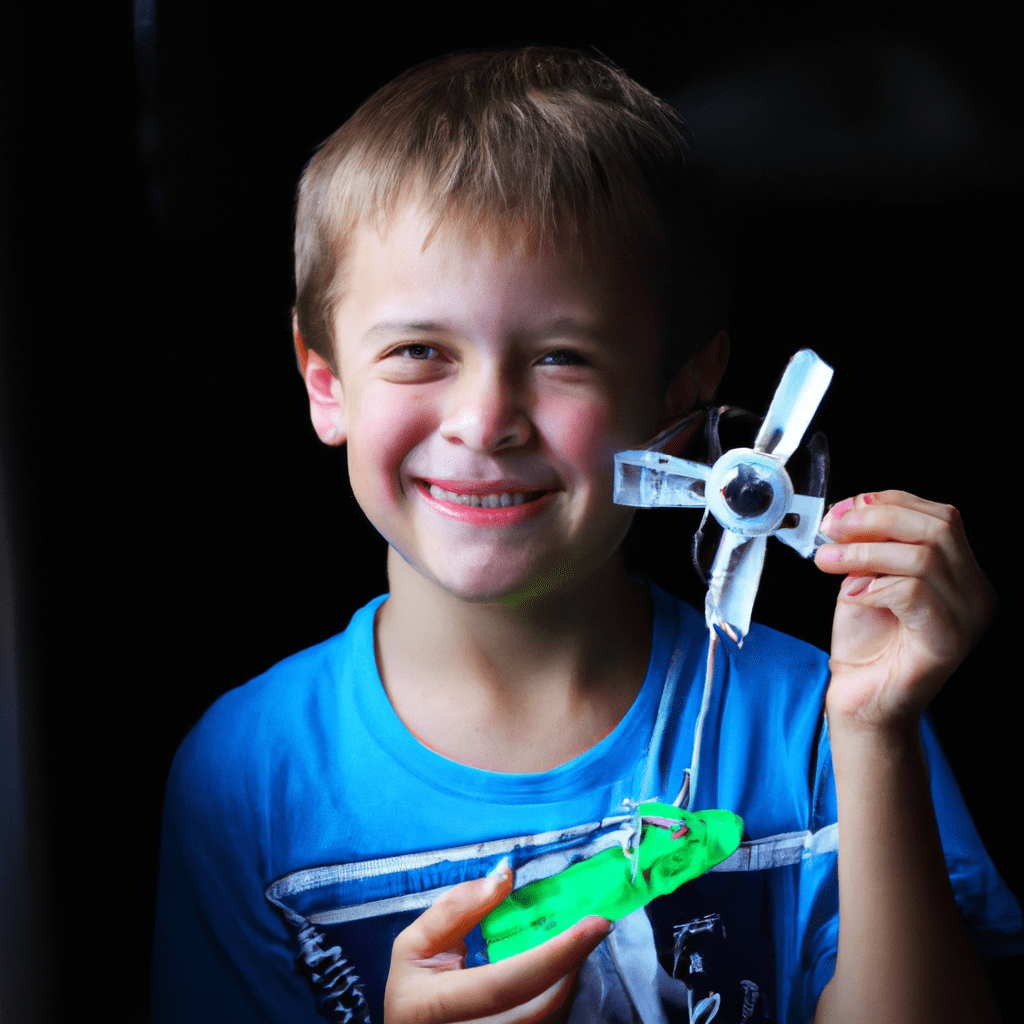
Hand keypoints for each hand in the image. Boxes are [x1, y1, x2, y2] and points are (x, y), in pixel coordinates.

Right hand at [384, 859, 610, 1023]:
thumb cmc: (413, 991)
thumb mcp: (416, 944)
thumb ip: (457, 907)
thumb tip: (504, 875)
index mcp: (434, 1007)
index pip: (504, 983)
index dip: (554, 953)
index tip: (593, 923)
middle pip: (539, 1007)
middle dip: (572, 963)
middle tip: (594, 926)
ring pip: (550, 1019)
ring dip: (570, 978)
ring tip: (574, 943)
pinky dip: (560, 994)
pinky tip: (560, 969)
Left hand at [814, 490, 995, 730]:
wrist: (863, 696)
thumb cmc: (866, 640)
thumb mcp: (867, 576)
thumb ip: (872, 544)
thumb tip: (852, 510)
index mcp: (962, 571)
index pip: (940, 516)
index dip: (887, 503)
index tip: (842, 511)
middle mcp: (975, 591)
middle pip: (937, 528)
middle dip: (875, 520)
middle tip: (832, 531)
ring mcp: (968, 617)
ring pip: (923, 557)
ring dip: (864, 553)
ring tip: (828, 563)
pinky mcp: (948, 640)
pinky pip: (913, 593)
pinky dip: (874, 587)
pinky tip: (851, 597)